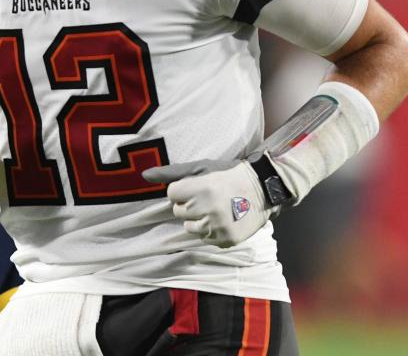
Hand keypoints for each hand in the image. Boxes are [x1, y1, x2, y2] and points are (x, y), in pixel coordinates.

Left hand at [142, 159, 272, 247]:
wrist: (263, 189)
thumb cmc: (228, 174)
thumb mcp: (202, 167)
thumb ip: (172, 173)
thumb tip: (144, 175)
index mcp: (202, 188)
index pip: (172, 194)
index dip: (182, 190)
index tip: (197, 186)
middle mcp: (209, 209)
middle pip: (178, 212)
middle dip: (189, 204)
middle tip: (207, 197)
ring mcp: (218, 227)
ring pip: (190, 228)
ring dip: (198, 219)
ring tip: (215, 208)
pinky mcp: (226, 240)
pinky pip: (206, 239)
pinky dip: (211, 231)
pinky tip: (223, 219)